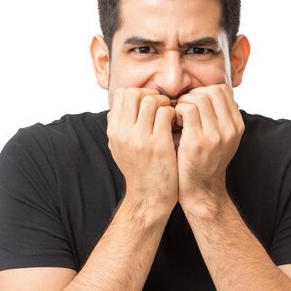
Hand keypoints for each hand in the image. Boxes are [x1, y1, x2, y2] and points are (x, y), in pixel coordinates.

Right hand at [107, 88, 177, 213]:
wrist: (149, 198)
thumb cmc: (139, 170)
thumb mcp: (120, 147)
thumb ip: (120, 126)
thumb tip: (121, 104)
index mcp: (114, 131)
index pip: (122, 94)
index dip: (139, 93)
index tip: (150, 104)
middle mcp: (123, 132)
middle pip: (135, 93)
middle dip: (152, 95)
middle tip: (162, 107)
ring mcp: (140, 138)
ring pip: (152, 100)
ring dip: (165, 104)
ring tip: (170, 116)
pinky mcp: (158, 145)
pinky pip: (166, 114)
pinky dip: (174, 114)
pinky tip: (177, 124)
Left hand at [174, 84, 243, 212]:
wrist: (201, 190)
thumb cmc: (205, 162)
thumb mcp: (222, 139)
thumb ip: (220, 118)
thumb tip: (208, 93)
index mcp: (237, 126)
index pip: (223, 91)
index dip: (204, 91)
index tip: (194, 103)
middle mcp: (230, 129)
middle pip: (211, 91)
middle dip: (193, 95)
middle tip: (183, 108)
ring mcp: (215, 135)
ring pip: (199, 98)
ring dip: (183, 102)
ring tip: (178, 116)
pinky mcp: (198, 141)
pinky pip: (186, 109)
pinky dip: (176, 110)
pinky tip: (174, 122)